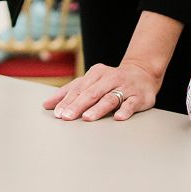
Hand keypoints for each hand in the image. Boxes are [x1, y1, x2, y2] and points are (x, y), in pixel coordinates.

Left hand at [45, 59, 159, 122]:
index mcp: (96, 73)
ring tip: (87, 118)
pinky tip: (118, 117)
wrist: (143, 74)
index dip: (67, 101)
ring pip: (110, 98)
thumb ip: (69, 92)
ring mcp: (125, 87)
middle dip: (78, 105)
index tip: (58, 113)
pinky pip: (131, 104)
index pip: (79, 88)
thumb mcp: (90, 82)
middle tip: (67, 117)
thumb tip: (47, 104)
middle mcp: (110, 78)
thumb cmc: (111, 81)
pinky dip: (125, 110)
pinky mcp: (139, 96)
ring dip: (98, 108)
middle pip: (92, 93)